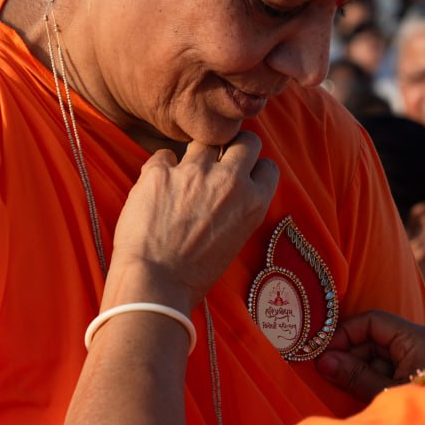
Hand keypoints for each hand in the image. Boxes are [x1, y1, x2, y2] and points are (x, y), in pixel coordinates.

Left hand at [105, 131, 278, 311]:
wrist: (155, 285)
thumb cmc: (194, 275)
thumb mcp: (234, 242)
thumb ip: (238, 210)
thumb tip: (229, 194)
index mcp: (253, 202)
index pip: (268, 166)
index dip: (254, 169)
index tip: (243, 176)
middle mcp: (229, 180)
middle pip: (246, 140)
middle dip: (234, 146)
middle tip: (219, 161)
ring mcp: (194, 172)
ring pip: (204, 141)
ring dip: (197, 155)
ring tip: (184, 177)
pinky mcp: (160, 172)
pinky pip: (164, 155)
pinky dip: (162, 168)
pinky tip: (156, 188)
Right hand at [315, 310, 424, 402]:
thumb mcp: (386, 392)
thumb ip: (355, 375)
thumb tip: (323, 361)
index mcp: (419, 338)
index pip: (374, 321)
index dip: (346, 333)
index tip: (325, 351)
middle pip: (379, 338)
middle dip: (352, 353)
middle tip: (327, 371)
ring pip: (386, 355)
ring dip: (362, 368)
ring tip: (341, 384)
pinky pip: (397, 367)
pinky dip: (378, 376)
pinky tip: (362, 390)